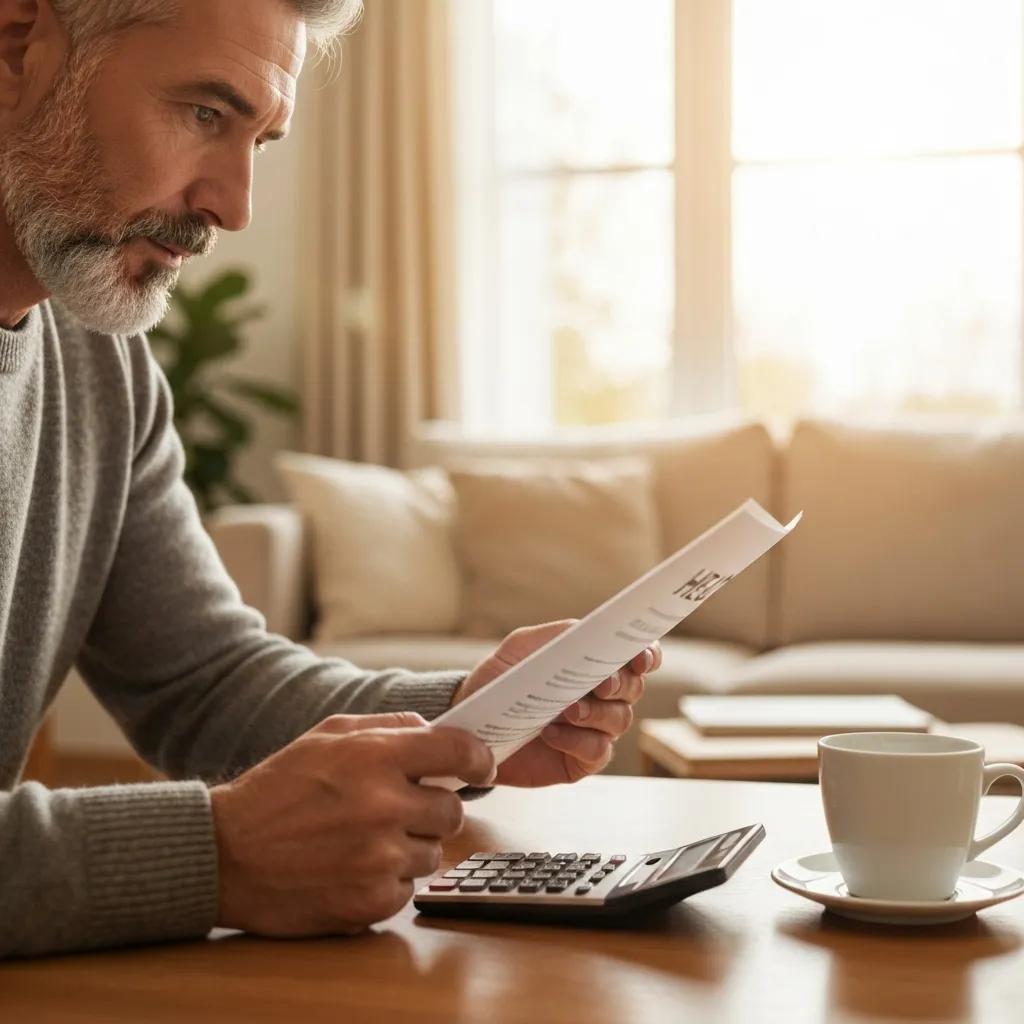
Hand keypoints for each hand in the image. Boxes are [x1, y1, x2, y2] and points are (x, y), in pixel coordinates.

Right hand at [209, 712, 494, 936]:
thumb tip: (434, 730)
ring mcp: (379, 858)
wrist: (226, 855)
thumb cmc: (277, 790)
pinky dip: (387, 880)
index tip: (481, 769)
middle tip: (401, 809)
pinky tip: (353, 867)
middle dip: (432, 809)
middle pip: (453, 811)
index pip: (459, 752)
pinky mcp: (370, 901)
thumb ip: (387, 726)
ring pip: (433, 853)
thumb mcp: (327, 735)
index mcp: (375, 758)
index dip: (478, 760)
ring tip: (365, 840)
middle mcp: (383, 806)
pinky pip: (408, 888)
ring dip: (409, 847)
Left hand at [454, 621, 660, 786]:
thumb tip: (590, 630)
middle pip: (633, 688)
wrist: (470, 724)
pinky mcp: (580, 760)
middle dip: (621, 684)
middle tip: (600, 685)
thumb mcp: (521, 647)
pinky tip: (551, 733)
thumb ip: (557, 635)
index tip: (639, 658)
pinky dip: (578, 741)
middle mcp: (601, 697)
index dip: (646, 655)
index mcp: (593, 664)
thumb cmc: (499, 680)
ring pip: (620, 720)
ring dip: (596, 713)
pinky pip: (598, 751)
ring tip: (566, 710)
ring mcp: (594, 729)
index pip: (636, 657)